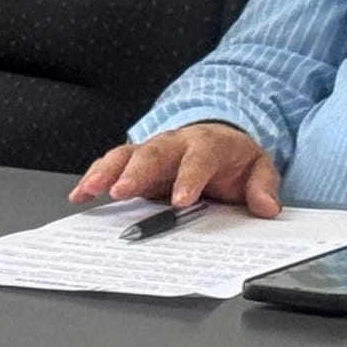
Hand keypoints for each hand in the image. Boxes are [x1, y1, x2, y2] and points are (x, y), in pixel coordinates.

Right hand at [68, 123, 281, 217]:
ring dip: (106, 172)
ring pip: (125, 154)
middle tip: (120, 192)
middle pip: (152, 153)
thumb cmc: (234, 159)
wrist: (217, 139)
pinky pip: (112, 163)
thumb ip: (263, 187)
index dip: (189, 179)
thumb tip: (265, 207)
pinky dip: (95, 176)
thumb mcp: (259, 169)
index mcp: (207, 144)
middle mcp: (174, 142)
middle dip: (135, 172)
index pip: (197, 159)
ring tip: (90, 190)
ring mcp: (152, 149)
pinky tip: (80, 193)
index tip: (181, 201)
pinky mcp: (136, 160)